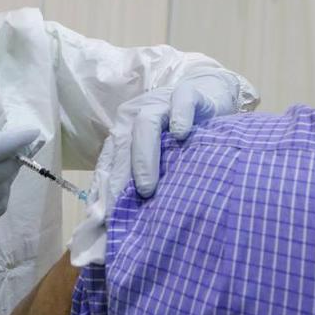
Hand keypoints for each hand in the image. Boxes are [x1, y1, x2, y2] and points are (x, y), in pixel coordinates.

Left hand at [69, 70, 248, 266]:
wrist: (209, 95)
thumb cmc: (180, 135)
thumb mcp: (158, 157)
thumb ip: (139, 181)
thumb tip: (115, 218)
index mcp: (125, 130)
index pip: (110, 161)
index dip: (106, 190)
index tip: (105, 221)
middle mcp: (137, 115)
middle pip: (122, 146)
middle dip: (121, 180)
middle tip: (121, 212)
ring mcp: (162, 102)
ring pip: (146, 125)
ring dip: (144, 157)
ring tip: (147, 187)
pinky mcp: (188, 94)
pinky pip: (182, 103)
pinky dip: (179, 117)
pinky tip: (181, 134)